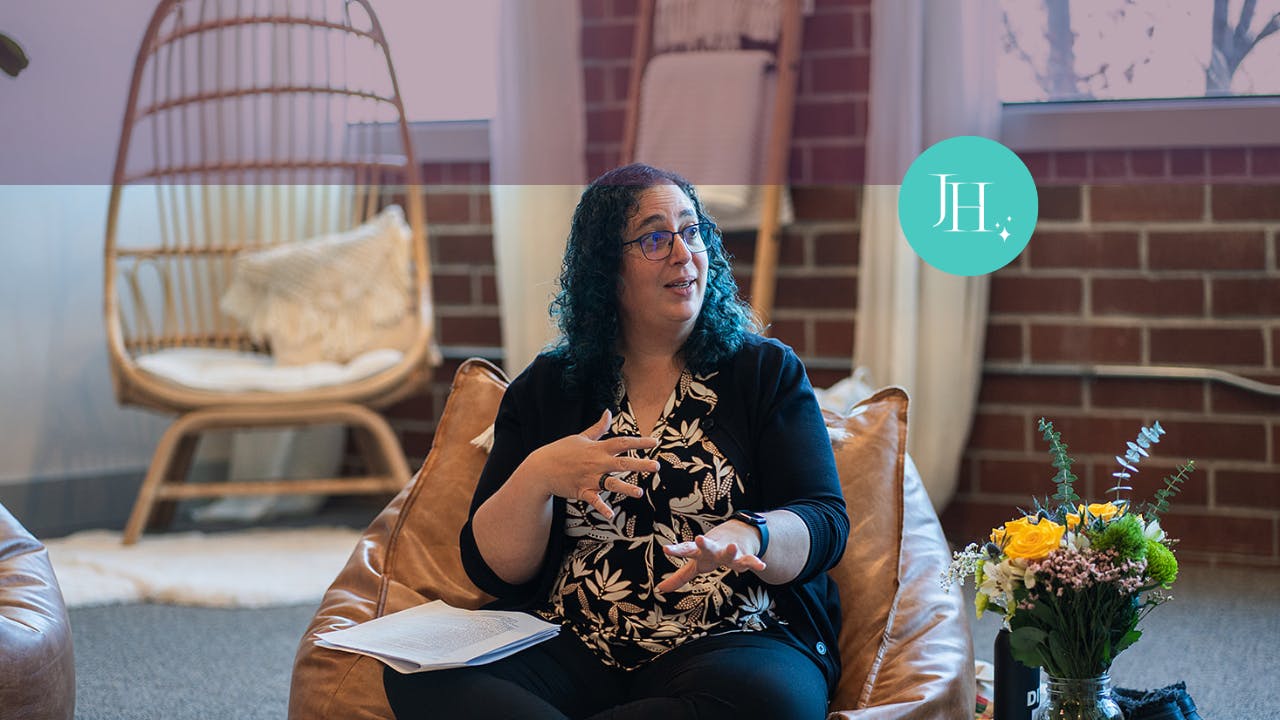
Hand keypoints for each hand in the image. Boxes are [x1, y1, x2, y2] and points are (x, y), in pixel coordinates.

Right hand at [521, 409, 657, 519]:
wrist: (541, 468)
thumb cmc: (561, 450)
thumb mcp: (581, 436)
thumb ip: (598, 428)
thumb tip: (608, 413)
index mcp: (597, 448)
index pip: (622, 443)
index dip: (639, 442)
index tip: (655, 442)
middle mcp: (596, 463)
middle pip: (622, 463)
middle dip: (640, 465)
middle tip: (656, 466)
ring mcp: (589, 478)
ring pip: (611, 483)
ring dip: (625, 488)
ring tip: (639, 493)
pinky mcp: (581, 491)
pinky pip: (594, 500)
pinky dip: (602, 508)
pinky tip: (611, 515)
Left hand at [656, 523, 766, 593]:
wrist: (738, 535)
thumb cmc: (711, 553)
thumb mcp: (695, 565)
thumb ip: (679, 577)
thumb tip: (660, 589)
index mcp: (700, 552)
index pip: (686, 550)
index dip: (676, 550)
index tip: (666, 549)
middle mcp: (714, 550)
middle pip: (707, 547)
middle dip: (703, 543)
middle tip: (698, 537)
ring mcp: (729, 552)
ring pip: (730, 552)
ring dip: (731, 550)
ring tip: (733, 547)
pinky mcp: (744, 557)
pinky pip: (749, 561)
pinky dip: (754, 563)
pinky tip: (761, 565)